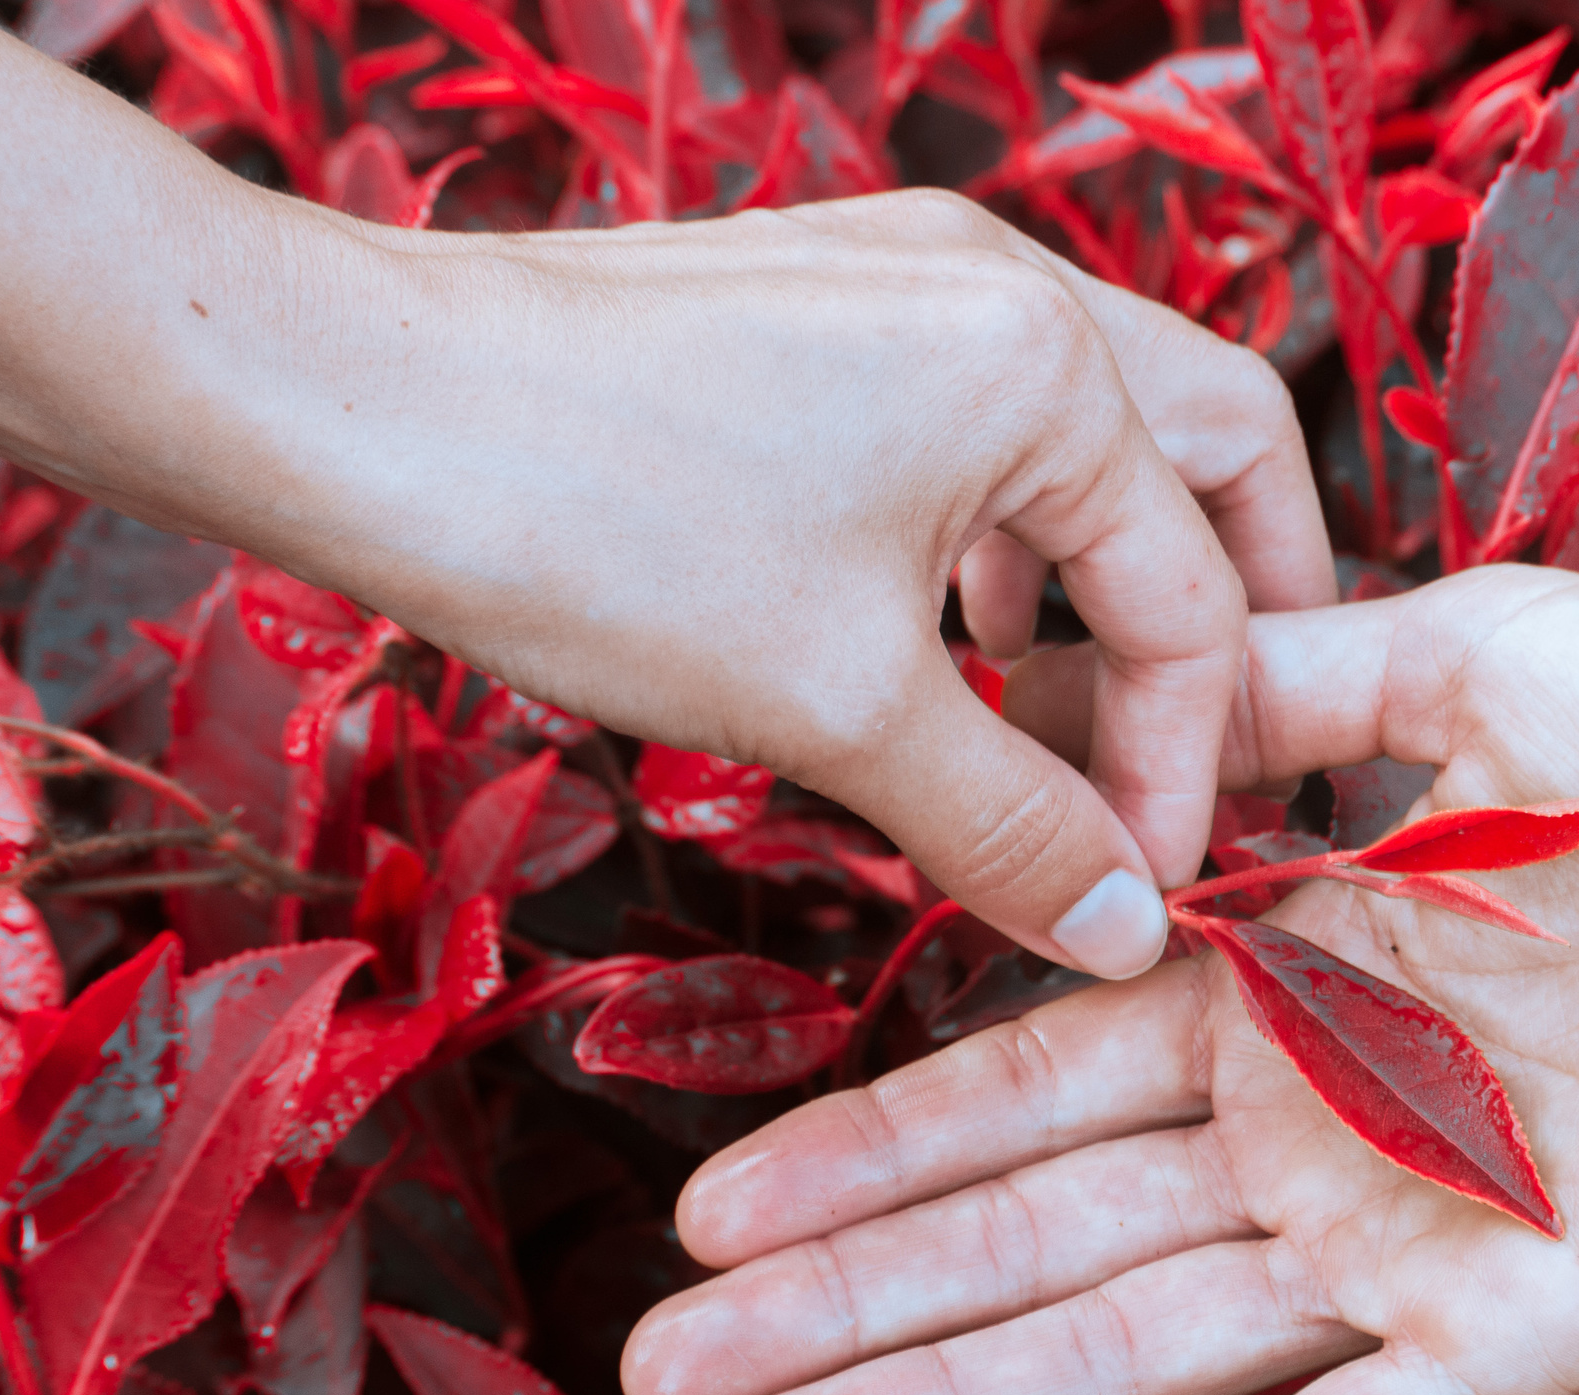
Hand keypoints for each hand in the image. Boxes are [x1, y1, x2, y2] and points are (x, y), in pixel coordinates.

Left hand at [0, 0, 1335, 977]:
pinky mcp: (818, 303)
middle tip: (1214, 754)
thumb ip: (1010, 824)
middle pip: (1209, 451)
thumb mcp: (837, 708)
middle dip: (1235, 611)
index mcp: (1048, 365)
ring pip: (1093, 430)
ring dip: (1109, 571)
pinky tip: (939, 628)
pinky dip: (1002, 530)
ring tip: (1059, 705)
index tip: (1133, 899)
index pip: (1195, 599)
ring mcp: (906, 275)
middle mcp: (1005, 285)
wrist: (344, 400)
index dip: (1181, 771)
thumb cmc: (596, 528)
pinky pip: (978, 417)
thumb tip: (1124, 934)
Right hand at [621, 566, 1578, 1394]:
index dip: (871, 1156)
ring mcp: (1408, 1246)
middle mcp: (1313, 1137)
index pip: (1026, 1090)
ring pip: (1141, 1351)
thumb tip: (1088, 695)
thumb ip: (1267, 704)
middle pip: (1038, 1245)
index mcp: (1281, 990)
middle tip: (663, 1381)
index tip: (717, 1211)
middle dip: (850, 1310)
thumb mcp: (1450, 661)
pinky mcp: (1526, 1327)